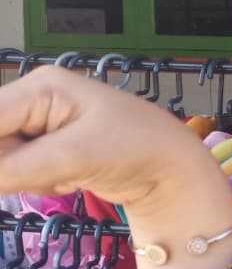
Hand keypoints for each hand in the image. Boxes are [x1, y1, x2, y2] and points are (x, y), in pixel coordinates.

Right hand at [0, 65, 221, 215]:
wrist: (177, 173)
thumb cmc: (138, 149)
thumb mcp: (75, 156)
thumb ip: (14, 168)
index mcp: (41, 86)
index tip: (5, 174)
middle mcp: (36, 99)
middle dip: (12, 165)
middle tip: (54, 173)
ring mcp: (43, 125)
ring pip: (4, 158)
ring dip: (28, 177)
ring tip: (69, 174)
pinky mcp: (50, 149)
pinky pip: (21, 171)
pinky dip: (41, 182)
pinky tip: (73, 178)